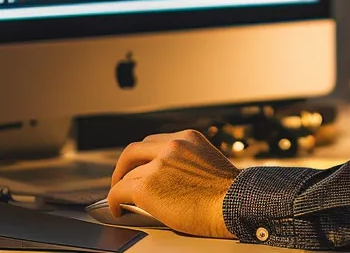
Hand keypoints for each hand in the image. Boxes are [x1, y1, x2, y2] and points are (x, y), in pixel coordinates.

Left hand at [108, 129, 239, 237]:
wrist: (235, 204)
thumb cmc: (230, 194)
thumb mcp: (209, 165)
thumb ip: (188, 163)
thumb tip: (172, 180)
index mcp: (187, 138)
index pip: (154, 142)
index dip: (143, 157)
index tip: (140, 167)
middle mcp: (171, 146)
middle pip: (133, 151)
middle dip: (124, 166)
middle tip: (121, 179)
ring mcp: (157, 164)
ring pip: (127, 174)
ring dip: (122, 187)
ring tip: (120, 198)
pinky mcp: (146, 186)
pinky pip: (119, 192)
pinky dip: (114, 201)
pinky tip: (117, 209)